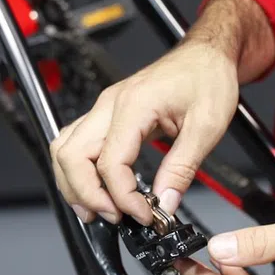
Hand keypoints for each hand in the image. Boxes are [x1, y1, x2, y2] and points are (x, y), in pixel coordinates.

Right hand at [49, 41, 238, 223]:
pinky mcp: (109, 114)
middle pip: (72, 156)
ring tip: (98, 210)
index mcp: (133, 106)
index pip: (110, 163)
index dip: (123, 197)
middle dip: (87, 194)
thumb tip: (164, 203)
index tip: (146, 215)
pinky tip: (97, 188)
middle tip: (114, 217)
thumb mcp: (206, 127)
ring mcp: (106, 108)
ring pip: (67, 149)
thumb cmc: (208, 78)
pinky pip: (78, 144)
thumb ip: (181, 168)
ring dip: (75, 184)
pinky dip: (81, 170)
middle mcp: (110, 105)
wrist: (206, 56)